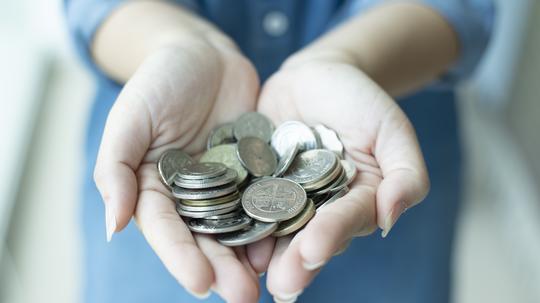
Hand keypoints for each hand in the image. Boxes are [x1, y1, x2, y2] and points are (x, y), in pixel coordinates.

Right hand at [93, 41, 261, 301]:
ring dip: (252, 253)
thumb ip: (117, 170)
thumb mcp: (129, 120)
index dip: (181, 256)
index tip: (199, 284)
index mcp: (155, 188)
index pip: (166, 229)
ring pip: (238, 224)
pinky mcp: (255, 170)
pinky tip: (288, 237)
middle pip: (206, 236)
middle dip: (223, 267)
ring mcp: (226, 184)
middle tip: (243, 296)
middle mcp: (192, 194)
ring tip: (269, 279)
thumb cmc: (158, 81)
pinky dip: (275, 217)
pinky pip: (265, 196)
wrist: (202, 53)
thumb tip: (113, 226)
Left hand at [257, 55, 429, 299]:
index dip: (331, 235)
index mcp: (354, 202)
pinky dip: (233, 218)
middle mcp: (318, 209)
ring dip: (262, 252)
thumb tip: (391, 219)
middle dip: (295, 261)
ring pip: (273, 229)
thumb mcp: (391, 129)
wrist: (316, 75)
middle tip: (282, 284)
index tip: (314, 249)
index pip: (345, 222)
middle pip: (307, 238)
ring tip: (248, 275)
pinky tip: (221, 236)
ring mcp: (283, 199)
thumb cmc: (360, 101)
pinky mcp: (254, 184)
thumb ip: (405, 174)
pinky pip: (242, 202)